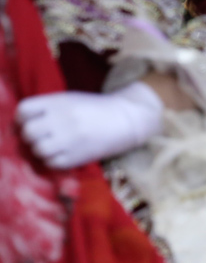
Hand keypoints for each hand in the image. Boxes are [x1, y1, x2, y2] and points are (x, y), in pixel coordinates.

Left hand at [17, 81, 163, 168]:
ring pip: (38, 149)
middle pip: (28, 132)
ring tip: (51, 146)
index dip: (22, 118)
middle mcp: (61, 120)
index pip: (24, 110)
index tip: (29, 121)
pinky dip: (52, 160)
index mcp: (58, 102)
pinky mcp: (77, 156)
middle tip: (41, 136)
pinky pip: (51, 163)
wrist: (126, 120)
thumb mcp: (70, 100)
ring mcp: (69, 139)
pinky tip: (61, 154)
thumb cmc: (96, 108)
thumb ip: (47, 108)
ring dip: (41, 149)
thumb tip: (24, 122)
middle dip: (31, 135)